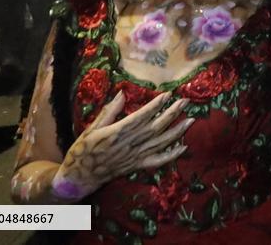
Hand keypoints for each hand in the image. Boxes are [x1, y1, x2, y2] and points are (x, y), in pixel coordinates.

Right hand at [50, 92, 193, 199]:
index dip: (156, 105)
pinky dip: (171, 155)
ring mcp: (135, 156)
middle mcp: (129, 144)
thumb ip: (109, 111)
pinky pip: (157, 161)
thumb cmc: (83, 149)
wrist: (80, 176)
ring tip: (190, 120)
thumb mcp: (92, 127)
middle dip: (172, 113)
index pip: (141, 116)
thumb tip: (122, 94)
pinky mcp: (137, 165)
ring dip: (177, 131)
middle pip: (155, 127)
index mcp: (117, 133)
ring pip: (160, 143)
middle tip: (185, 101)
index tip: (168, 94)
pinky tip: (183, 148)